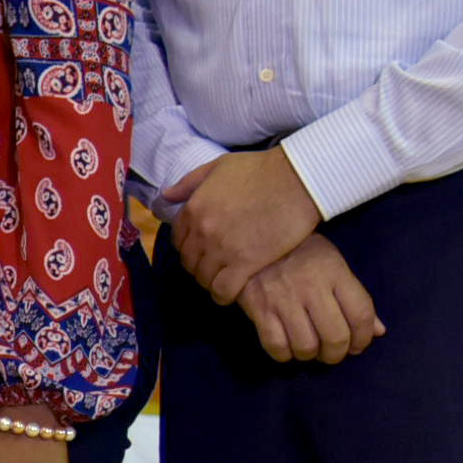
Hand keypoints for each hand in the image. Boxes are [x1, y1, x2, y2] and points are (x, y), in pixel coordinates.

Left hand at [163, 148, 321, 305]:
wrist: (297, 180)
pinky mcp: (246, 263)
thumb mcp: (218, 167)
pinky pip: (223, 289)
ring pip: (203, 278)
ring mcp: (222, 249)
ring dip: (209, 281)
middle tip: (212, 267)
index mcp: (194, 209)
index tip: (199, 250)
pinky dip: (222, 295)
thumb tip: (166, 196)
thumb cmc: (261, 169)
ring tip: (221, 280)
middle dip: (197, 266)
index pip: (178, 239)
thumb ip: (189, 183)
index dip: (187, 247)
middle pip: (189, 261)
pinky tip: (229, 294)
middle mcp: (203, 232)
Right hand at [234, 235, 384, 364]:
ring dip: (311, 356)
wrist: (254, 237)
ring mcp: (284, 298)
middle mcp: (312, 286)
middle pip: (335, 336)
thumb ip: (355, 298)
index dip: (364, 338)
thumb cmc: (300, 251)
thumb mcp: (333, 265)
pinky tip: (286, 347)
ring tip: (308, 349)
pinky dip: (284, 355)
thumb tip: (379, 331)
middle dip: (337, 354)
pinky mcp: (259, 308)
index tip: (358, 346)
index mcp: (335, 272)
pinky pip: (276, 345)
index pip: (361, 314)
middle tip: (332, 353)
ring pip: (306, 345)